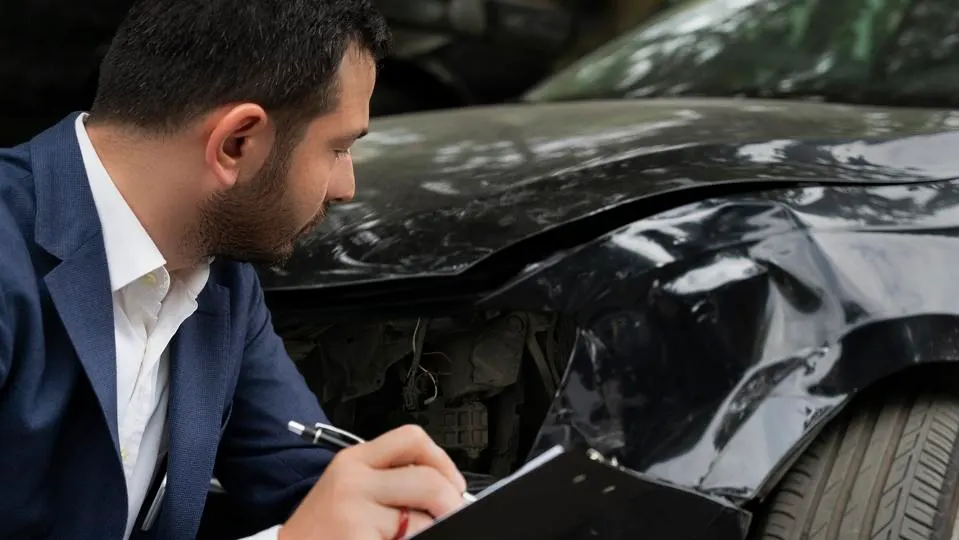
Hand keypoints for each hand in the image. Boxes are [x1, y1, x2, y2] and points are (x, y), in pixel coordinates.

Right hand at [278, 424, 467, 539]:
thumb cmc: (322, 529)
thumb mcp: (350, 490)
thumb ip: (391, 482)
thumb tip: (448, 493)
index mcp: (354, 461)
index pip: (412, 439)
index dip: (443, 461)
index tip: (453, 485)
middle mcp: (353, 481)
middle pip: (428, 481)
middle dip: (450, 504)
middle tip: (451, 518)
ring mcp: (353, 513)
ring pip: (422, 521)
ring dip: (428, 532)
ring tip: (406, 535)